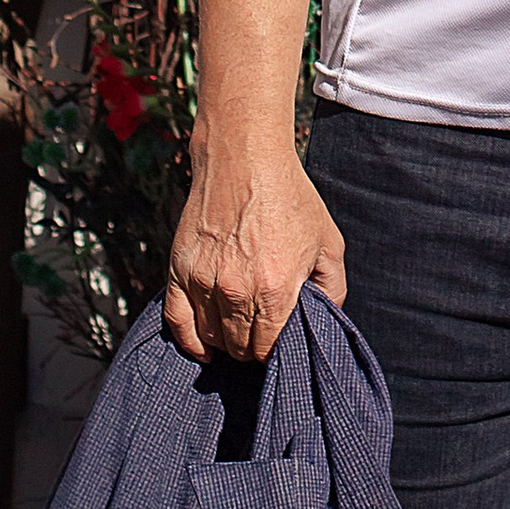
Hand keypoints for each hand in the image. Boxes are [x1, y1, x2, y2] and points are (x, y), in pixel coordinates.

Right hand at [165, 140, 345, 364]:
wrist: (245, 158)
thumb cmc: (290, 197)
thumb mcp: (327, 240)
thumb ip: (333, 287)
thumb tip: (325, 319)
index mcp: (274, 288)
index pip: (266, 349)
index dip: (274, 350)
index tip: (278, 341)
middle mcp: (235, 290)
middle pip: (238, 347)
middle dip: (250, 347)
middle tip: (259, 334)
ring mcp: (203, 280)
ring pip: (210, 337)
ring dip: (224, 341)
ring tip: (237, 330)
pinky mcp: (179, 268)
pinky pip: (176, 321)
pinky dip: (189, 340)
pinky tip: (203, 347)